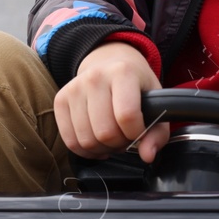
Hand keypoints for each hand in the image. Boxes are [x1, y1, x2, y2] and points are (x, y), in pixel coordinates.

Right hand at [54, 41, 170, 162]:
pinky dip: (85, 151)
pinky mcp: (60, 100)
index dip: (136, 134)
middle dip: (119, 144)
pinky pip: (70, 141)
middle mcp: (95, 77)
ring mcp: (74, 88)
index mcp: (123, 72)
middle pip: (105, 132)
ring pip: (86, 140)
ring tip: (112, 138)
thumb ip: (158, 132)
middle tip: (125, 136)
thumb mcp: (156, 102)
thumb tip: (147, 155)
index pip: (126, 116)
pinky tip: (97, 142)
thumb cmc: (136, 85)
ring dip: (102, 149)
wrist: (109, 62)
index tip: (140, 132)